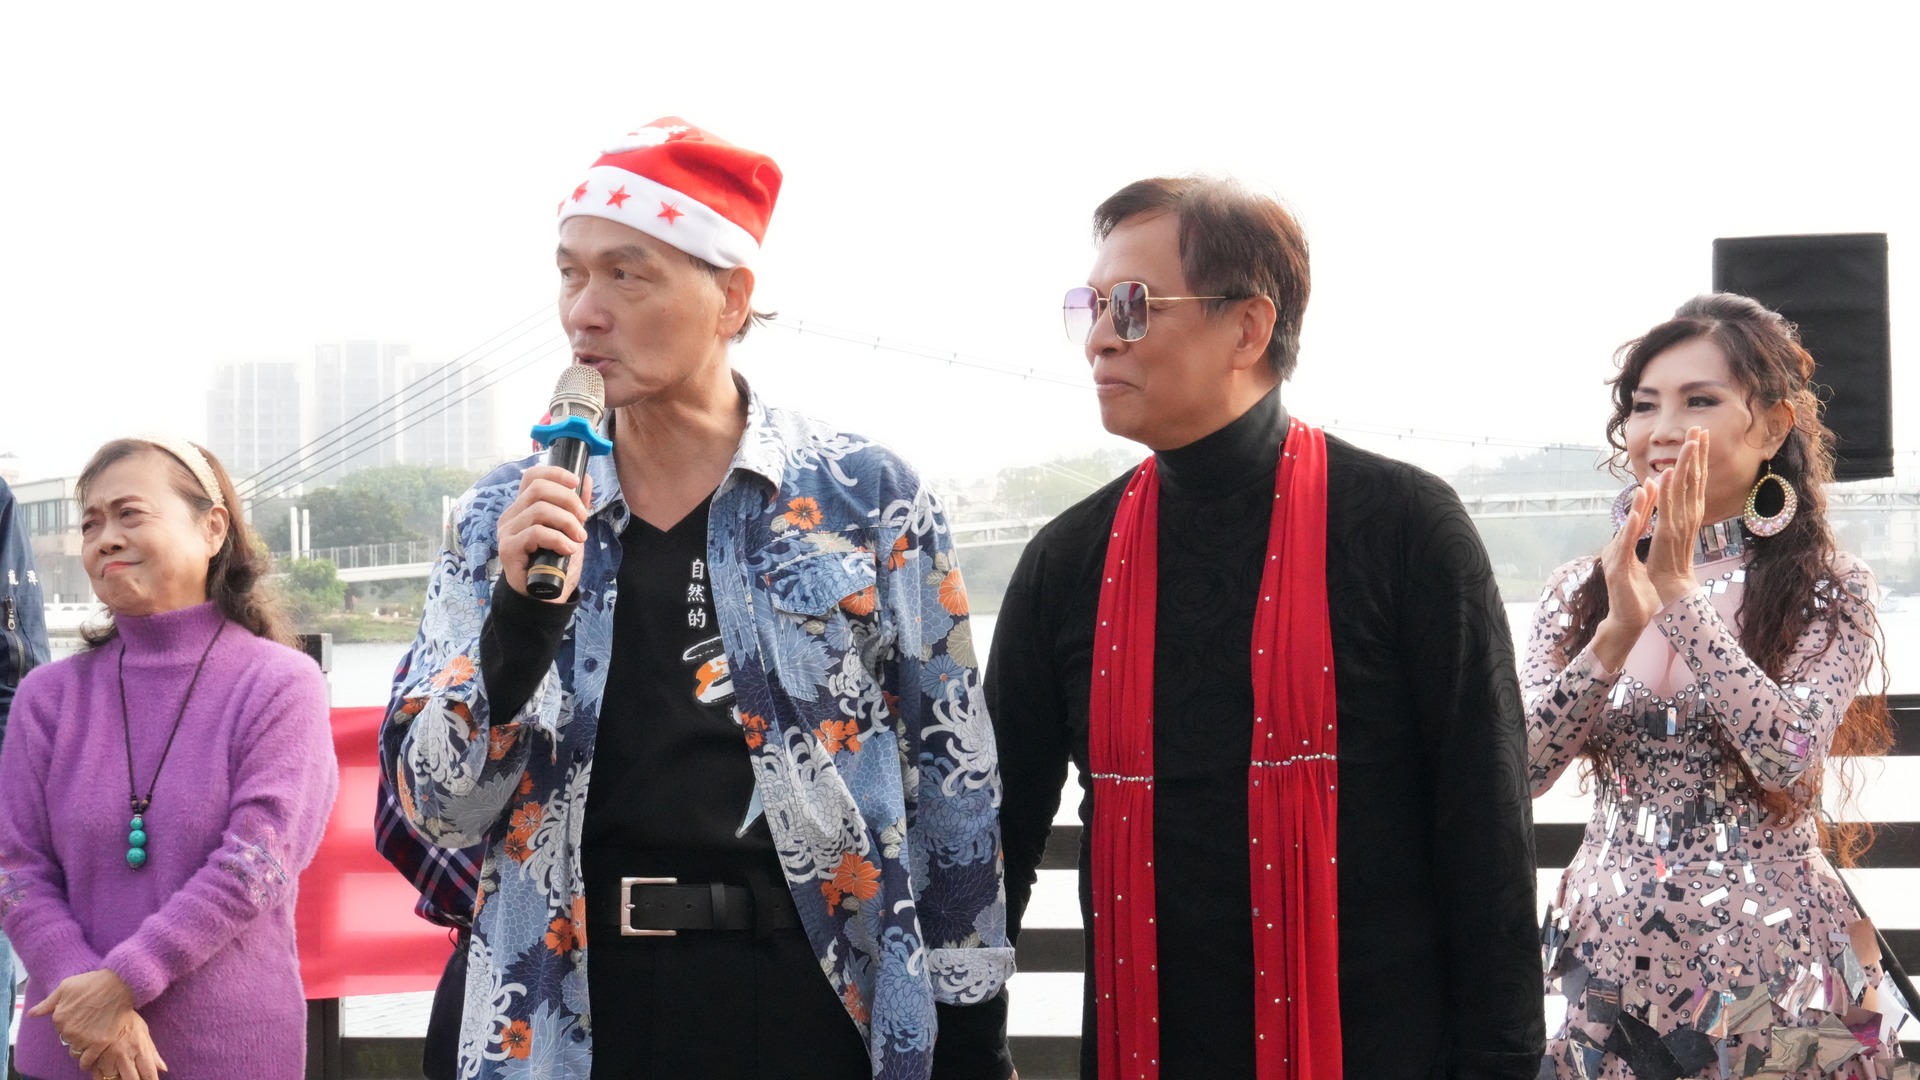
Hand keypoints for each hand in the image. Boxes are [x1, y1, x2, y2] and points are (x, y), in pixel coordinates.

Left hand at [31, 969, 132, 1060]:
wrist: (119, 983)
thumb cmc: (93, 982)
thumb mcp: (66, 987)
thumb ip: (47, 1003)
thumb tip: (30, 1014)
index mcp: (58, 1017)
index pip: (59, 1027)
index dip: (69, 1022)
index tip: (79, 1016)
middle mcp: (68, 1030)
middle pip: (67, 1039)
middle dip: (76, 1034)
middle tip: (88, 1025)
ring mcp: (84, 1038)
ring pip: (76, 1050)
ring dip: (82, 1046)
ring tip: (91, 1037)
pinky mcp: (99, 1043)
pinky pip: (87, 1060)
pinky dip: (86, 1062)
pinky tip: (89, 1060)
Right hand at [87, 1009, 167, 1079]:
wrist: (102, 1004)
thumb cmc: (125, 1019)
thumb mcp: (143, 1031)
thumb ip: (152, 1053)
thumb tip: (163, 1069)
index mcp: (139, 1048)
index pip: (148, 1074)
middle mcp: (123, 1055)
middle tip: (133, 1076)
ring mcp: (106, 1057)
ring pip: (111, 1079)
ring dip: (115, 1077)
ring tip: (118, 1068)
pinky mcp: (90, 1057)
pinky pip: (95, 1075)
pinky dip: (100, 1074)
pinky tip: (103, 1067)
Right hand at [497, 466, 592, 602]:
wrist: (545, 596)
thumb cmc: (555, 562)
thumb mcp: (570, 530)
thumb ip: (575, 506)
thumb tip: (586, 478)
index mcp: (524, 507)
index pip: (532, 476)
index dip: (554, 473)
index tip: (576, 482)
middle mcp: (511, 516)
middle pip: (538, 489)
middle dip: (568, 500)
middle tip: (583, 519)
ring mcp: (507, 532)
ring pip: (539, 510)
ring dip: (567, 523)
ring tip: (579, 539)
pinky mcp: (508, 548)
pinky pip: (536, 532)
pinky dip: (558, 539)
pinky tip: (568, 550)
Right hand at [1589, 477, 1661, 672]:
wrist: (1626, 623)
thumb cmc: (1638, 597)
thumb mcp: (1644, 567)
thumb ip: (1645, 551)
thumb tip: (1654, 538)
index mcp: (1627, 547)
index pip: (1642, 520)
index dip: (1653, 499)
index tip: (1663, 478)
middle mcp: (1619, 549)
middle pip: (1633, 519)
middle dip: (1645, 495)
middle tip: (1654, 473)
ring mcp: (1616, 559)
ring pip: (1627, 529)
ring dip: (1637, 507)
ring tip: (1646, 488)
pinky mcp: (1617, 571)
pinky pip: (1624, 547)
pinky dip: (1630, 530)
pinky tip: (1636, 516)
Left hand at [1645, 427, 1708, 604]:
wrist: (1671, 583)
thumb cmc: (1670, 556)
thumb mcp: (1675, 525)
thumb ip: (1676, 507)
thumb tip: (1673, 488)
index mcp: (1692, 510)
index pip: (1697, 477)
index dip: (1699, 455)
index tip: (1701, 434)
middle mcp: (1691, 512)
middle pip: (1696, 476)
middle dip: (1698, 451)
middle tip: (1700, 427)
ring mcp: (1681, 521)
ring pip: (1685, 486)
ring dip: (1688, 462)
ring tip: (1690, 440)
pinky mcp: (1667, 531)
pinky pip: (1669, 507)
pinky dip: (1669, 489)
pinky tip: (1669, 473)